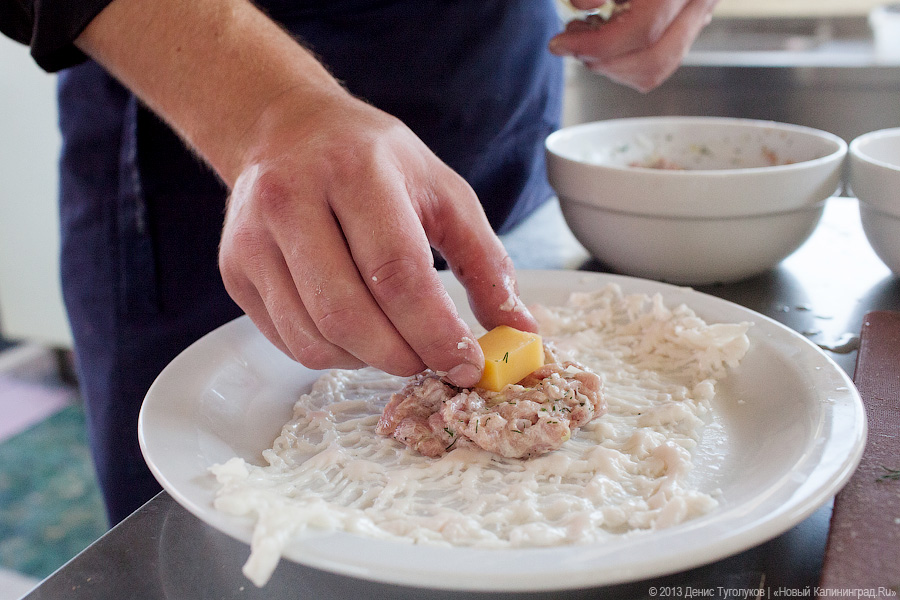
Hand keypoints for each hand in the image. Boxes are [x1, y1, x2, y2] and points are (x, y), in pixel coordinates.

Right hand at [219, 90, 538, 386]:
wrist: (285, 129)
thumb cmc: (371, 159)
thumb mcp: (441, 191)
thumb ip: (486, 261)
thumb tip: (519, 331)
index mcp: (355, 170)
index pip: (396, 271)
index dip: (435, 330)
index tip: (466, 363)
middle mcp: (292, 201)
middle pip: (348, 314)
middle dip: (403, 356)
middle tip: (434, 361)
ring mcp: (253, 239)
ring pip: (314, 338)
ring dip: (368, 360)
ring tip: (397, 342)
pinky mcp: (234, 270)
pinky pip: (288, 341)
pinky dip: (334, 355)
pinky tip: (357, 331)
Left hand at [549, 0, 718, 91]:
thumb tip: (582, 6)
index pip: (644, 29)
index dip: (596, 45)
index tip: (560, 42)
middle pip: (654, 59)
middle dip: (603, 62)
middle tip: (571, 43)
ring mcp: (700, 12)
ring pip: (659, 68)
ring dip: (612, 66)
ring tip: (584, 38)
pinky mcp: (690, 22)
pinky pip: (660, 63)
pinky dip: (624, 63)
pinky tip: (604, 38)